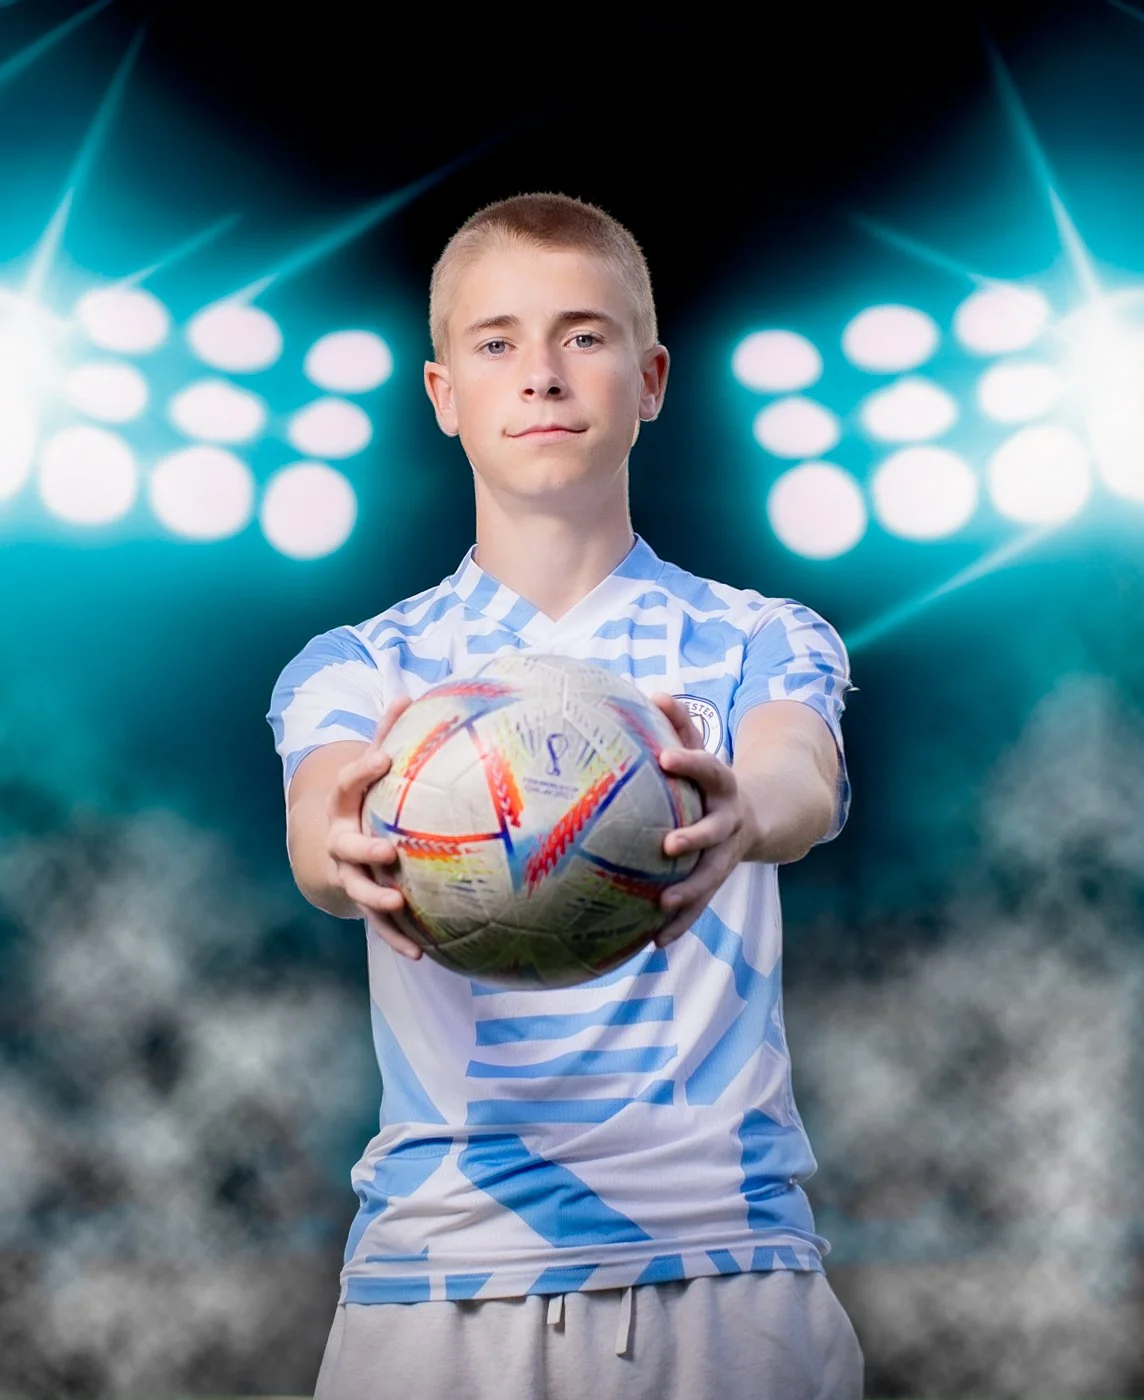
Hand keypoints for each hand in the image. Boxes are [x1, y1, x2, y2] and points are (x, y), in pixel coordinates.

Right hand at [325, 696, 422, 958]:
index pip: (348, 785)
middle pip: (348, 846)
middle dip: (365, 848)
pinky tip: (421, 953)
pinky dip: (397, 939)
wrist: (327, 850)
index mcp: (344, 805)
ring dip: (377, 899)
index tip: (382, 759)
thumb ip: (385, 736)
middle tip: (388, 849)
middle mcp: (342, 841)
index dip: (362, 771)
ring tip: (398, 904)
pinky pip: (379, 925)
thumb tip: (407, 694)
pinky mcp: (363, 903)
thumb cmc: (362, 800)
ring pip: (359, 889)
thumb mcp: (368, 769)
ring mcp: (350, 875)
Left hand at [649, 693, 757, 947]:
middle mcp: (728, 822)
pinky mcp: (716, 879)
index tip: (664, 757)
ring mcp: (725, 854)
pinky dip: (679, 923)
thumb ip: (681, 726)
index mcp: (723, 786)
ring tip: (663, 905)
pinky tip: (655, 942)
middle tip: (668, 846)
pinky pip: (699, 903)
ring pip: (710, 875)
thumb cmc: (712, 780)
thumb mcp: (702, 750)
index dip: (689, 762)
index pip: (709, 768)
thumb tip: (655, 693)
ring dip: (689, 892)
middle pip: (714, 831)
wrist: (761, 816)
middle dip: (694, 838)